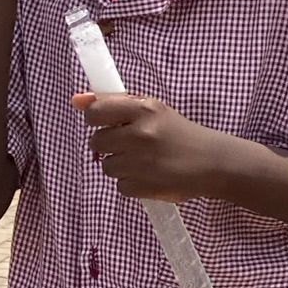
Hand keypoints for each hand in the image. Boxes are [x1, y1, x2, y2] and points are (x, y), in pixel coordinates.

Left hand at [73, 93, 247, 200]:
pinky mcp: (141, 186)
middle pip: (97, 142)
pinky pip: (119, 185)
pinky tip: (149, 175)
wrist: (212, 163)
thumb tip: (75, 100)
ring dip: (121, 165)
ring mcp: (140, 162)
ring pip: (107, 166)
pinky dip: (131, 183)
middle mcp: (140, 134)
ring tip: (144, 161)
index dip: (97, 119)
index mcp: (143, 109)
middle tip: (133, 144)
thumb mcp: (151, 109)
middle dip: (111, 144)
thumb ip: (113, 103)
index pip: (95, 112)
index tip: (108, 123)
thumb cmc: (179, 133)